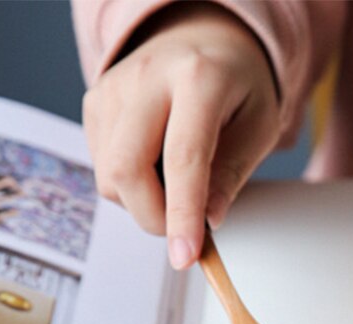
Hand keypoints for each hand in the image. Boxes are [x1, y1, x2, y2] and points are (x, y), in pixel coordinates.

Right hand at [82, 2, 278, 268]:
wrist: (203, 38)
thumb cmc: (237, 86)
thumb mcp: (258, 127)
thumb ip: (232, 174)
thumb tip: (208, 221)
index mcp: (198, 77)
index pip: (183, 158)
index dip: (183, 215)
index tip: (186, 256)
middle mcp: (146, 76)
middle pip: (128, 170)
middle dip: (156, 219)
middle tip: (187, 229)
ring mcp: (112, 88)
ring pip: (110, 178)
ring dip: (144, 204)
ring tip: (178, 186)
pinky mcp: (94, 103)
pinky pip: (102, 170)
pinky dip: (130, 188)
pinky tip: (156, 167)